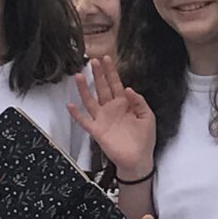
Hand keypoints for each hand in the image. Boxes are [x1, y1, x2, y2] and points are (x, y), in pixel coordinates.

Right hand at [69, 57, 155, 174]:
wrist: (138, 159)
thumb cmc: (144, 139)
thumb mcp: (147, 117)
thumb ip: (139, 102)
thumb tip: (128, 88)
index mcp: (124, 104)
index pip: (116, 84)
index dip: (111, 71)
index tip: (106, 58)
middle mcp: (111, 109)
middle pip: (102, 88)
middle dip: (98, 74)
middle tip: (93, 61)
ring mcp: (102, 119)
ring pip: (90, 100)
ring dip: (84, 89)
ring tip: (78, 76)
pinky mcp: (96, 131)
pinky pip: (84, 121)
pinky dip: (76, 114)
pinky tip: (70, 105)